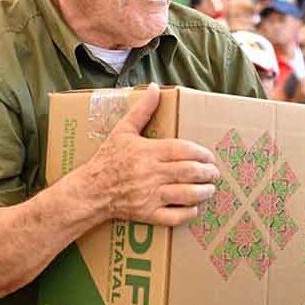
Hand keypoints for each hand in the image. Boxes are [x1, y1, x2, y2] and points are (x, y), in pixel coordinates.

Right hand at [84, 85, 219, 226]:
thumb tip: (155, 88)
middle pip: (189, 172)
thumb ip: (142, 110)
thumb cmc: (108, 159)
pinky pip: (174, 216)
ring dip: (203, 192)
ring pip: (186, 194)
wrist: (90, 190)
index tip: (208, 156)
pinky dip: (188, 212)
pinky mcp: (148, 214)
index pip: (183, 150)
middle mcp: (151, 174)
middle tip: (214, 172)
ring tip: (210, 189)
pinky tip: (194, 207)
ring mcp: (150, 196)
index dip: (201, 153)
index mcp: (148, 151)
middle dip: (207, 172)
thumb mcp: (123, 130)